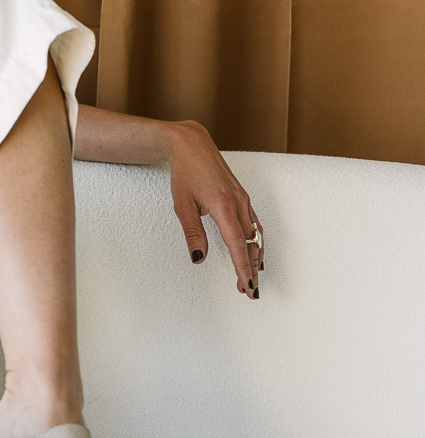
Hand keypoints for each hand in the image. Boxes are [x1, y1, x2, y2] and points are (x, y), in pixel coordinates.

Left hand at [164, 122, 262, 298]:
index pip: (237, 245)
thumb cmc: (185, 174)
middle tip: (250, 292)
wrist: (192, 145)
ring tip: (251, 278)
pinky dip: (256, 242)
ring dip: (255, 258)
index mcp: (224, 206)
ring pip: (255, 235)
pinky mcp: (242, 197)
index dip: (243, 268)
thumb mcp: (182, 205)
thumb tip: (198, 258)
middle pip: (250, 244)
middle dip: (251, 270)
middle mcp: (239, 203)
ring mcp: (243, 200)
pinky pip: (254, 224)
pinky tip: (255, 253)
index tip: (248, 286)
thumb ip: (193, 233)